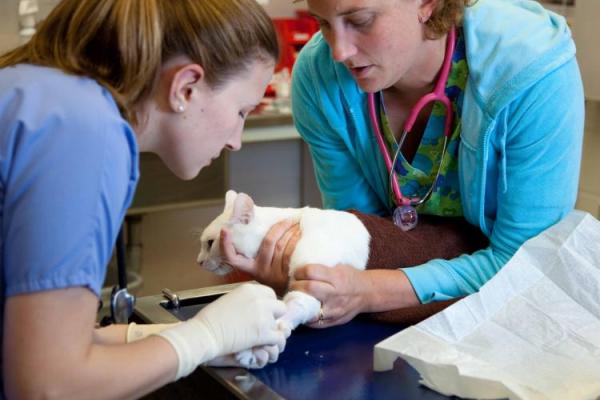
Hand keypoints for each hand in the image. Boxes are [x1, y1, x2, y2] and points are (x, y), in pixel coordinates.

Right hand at [158, 283, 286, 378]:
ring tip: (265, 338)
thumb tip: (253, 308)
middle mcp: (260, 300)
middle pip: (279, 307)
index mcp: (250, 289)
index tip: (262, 313)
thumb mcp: (230, 299)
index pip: (271, 294)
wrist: (206, 333)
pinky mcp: (264, 333)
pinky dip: (274, 343)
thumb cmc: (211, 318)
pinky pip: (279, 338)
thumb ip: (246, 300)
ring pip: (280, 324)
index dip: (268, 305)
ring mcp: (264, 316)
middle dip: (273, 317)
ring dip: (273, 331)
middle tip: (263, 325)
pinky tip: (266, 345)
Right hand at [221, 219, 300, 295]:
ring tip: (298, 224)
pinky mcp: (287, 275)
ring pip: (282, 246)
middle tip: (289, 218)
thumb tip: (264, 223)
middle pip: (268, 242)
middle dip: (280, 227)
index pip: (232, 257)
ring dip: (292, 232)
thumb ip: (259, 249)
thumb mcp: (262, 266)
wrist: (292, 294)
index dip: (226, 244)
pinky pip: (291, 254)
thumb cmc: (276, 276)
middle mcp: (260, 271)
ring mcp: (274, 274)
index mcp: (250, 267)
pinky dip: (297, 241)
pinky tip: (301, 235)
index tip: (225, 230)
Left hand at [290, 264, 370, 327]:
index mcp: (337, 277)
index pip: (311, 272)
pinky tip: (302, 310)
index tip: (296, 272)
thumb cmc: (350, 277)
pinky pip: (314, 323)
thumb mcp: (339, 267)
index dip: (299, 271)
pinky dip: (305, 316)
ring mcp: (334, 310)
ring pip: (309, 308)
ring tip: (295, 297)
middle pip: (308, 288)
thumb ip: (322, 268)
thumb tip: (299, 265)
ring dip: (298, 302)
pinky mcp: (333, 321)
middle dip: (295, 285)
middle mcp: (335, 294)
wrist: (367, 293)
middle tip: (293, 284)